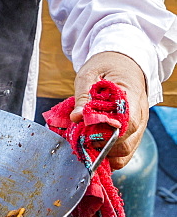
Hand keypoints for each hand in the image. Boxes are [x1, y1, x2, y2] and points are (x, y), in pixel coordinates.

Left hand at [72, 52, 147, 168]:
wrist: (122, 62)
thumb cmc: (106, 66)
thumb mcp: (89, 75)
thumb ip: (83, 96)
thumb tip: (76, 117)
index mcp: (132, 96)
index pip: (128, 124)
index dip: (108, 133)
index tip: (89, 131)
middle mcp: (139, 114)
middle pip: (127, 142)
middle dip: (102, 145)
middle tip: (82, 137)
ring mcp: (138, 125)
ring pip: (126, 151)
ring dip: (105, 152)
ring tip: (87, 141)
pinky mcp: (132, 132)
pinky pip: (124, 152)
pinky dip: (109, 154)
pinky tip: (94, 146)